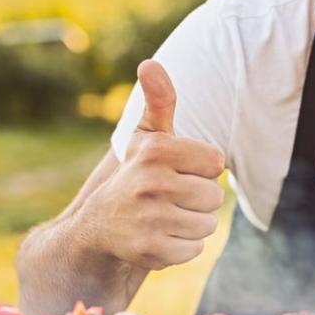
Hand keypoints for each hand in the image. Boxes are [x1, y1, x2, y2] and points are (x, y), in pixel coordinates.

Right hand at [79, 60, 225, 270]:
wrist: (98, 228)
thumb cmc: (136, 174)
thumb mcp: (146, 137)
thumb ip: (159, 100)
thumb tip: (149, 63)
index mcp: (155, 151)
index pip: (216, 161)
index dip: (201, 168)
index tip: (177, 170)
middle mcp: (150, 183)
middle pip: (214, 196)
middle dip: (197, 199)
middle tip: (168, 198)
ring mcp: (149, 219)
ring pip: (207, 224)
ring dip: (191, 224)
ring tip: (164, 217)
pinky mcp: (150, 251)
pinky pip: (194, 249)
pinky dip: (181, 247)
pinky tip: (158, 237)